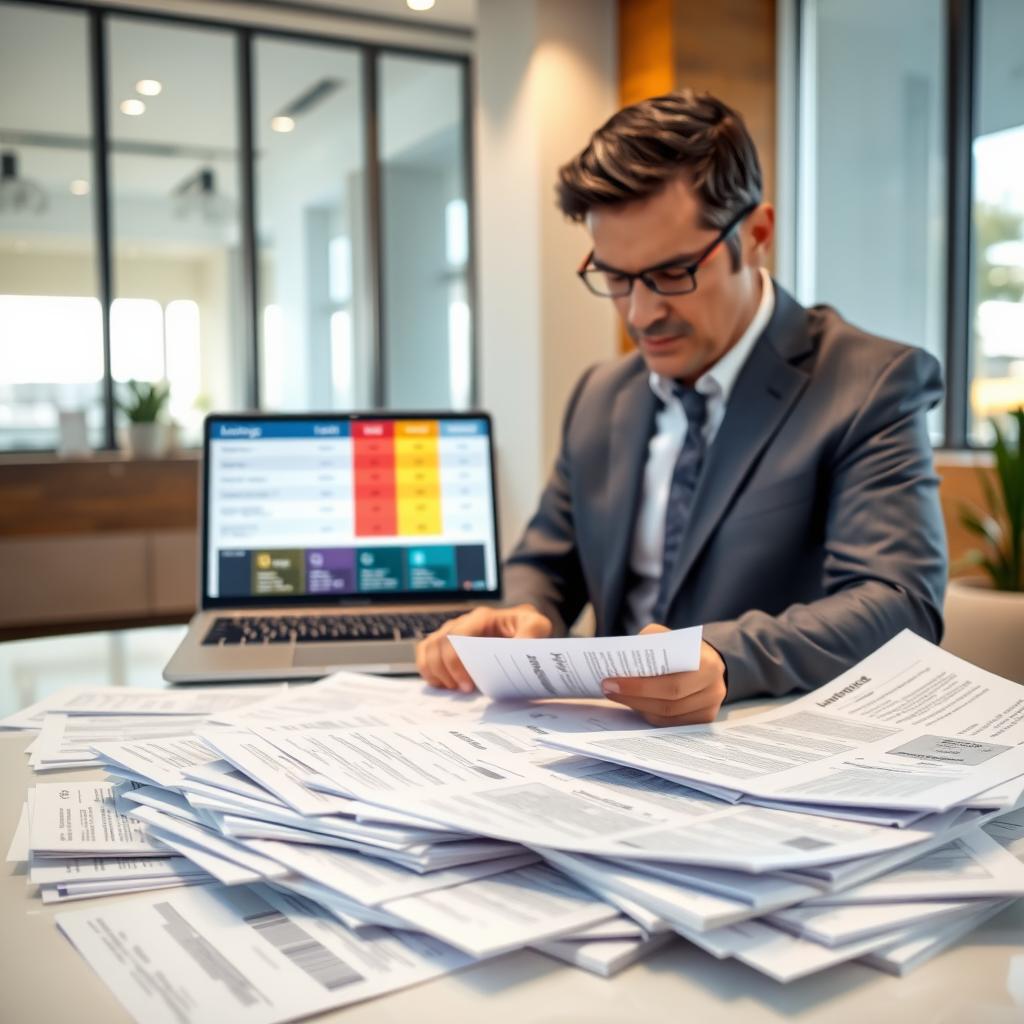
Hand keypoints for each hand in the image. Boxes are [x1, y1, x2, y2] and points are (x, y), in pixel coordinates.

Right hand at [416, 604, 552, 692]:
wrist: (522, 625)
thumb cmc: (527, 627)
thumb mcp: (537, 625)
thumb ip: (531, 633)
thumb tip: (518, 648)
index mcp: (481, 617)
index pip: (457, 637)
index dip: (457, 662)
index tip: (469, 685)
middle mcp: (462, 621)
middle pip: (439, 645)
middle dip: (448, 672)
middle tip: (465, 691)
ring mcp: (451, 630)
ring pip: (429, 649)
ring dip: (437, 672)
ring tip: (454, 688)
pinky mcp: (446, 641)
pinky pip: (426, 652)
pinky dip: (428, 669)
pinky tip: (442, 683)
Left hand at [600, 625, 726, 725]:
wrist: (709, 660)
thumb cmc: (682, 647)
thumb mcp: (668, 636)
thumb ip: (648, 642)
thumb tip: (621, 659)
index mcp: (707, 666)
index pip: (671, 684)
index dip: (639, 686)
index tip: (611, 680)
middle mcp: (714, 690)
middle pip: (668, 704)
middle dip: (633, 697)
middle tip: (608, 689)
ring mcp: (710, 708)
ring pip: (667, 716)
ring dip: (637, 707)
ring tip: (615, 695)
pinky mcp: (704, 720)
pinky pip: (671, 723)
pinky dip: (649, 713)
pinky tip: (633, 702)